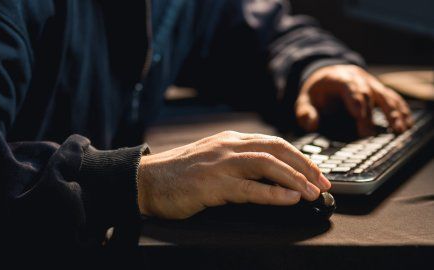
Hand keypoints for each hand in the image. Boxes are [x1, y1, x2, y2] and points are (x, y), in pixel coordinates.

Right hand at [137, 131, 330, 218]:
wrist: (147, 180)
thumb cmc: (181, 173)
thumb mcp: (213, 158)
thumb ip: (238, 161)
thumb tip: (270, 174)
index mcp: (230, 140)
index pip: (273, 143)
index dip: (299, 157)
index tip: (316, 172)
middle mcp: (228, 146)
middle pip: (276, 150)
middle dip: (305, 166)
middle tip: (323, 182)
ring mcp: (220, 164)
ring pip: (266, 164)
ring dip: (295, 178)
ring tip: (312, 192)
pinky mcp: (212, 184)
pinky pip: (249, 188)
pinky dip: (273, 193)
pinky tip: (289, 199)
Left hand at [295, 65, 412, 136]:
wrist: (326, 76)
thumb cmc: (316, 92)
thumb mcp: (303, 101)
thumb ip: (305, 113)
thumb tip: (312, 124)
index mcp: (337, 78)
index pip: (349, 87)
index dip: (356, 101)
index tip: (359, 117)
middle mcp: (357, 78)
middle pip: (368, 93)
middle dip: (369, 114)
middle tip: (367, 134)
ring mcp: (370, 83)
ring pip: (385, 95)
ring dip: (393, 112)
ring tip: (398, 130)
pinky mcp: (379, 90)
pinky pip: (393, 99)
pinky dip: (401, 110)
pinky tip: (406, 124)